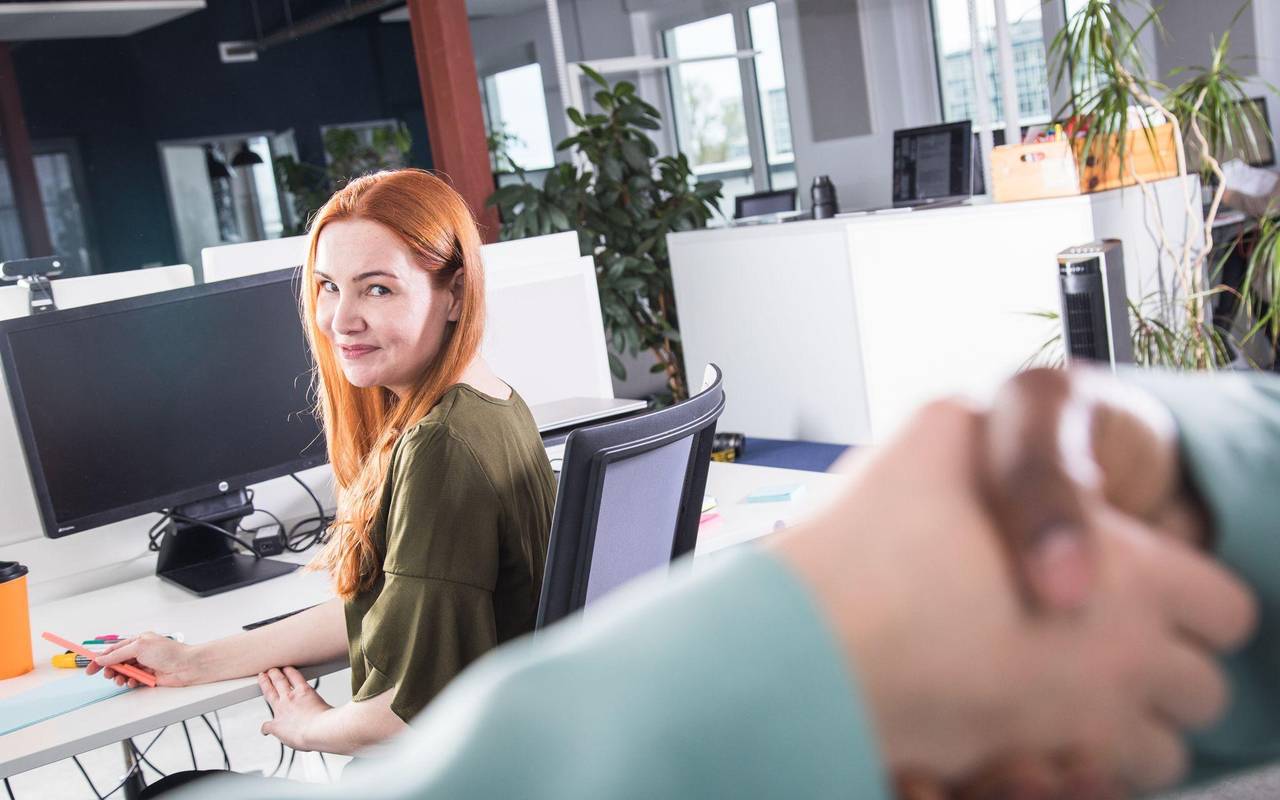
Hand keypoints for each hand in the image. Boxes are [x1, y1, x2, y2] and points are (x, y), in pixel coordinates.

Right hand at [86, 632, 199, 687]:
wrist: (186, 666)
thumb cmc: (168, 652)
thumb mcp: (139, 647)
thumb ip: (118, 654)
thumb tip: (102, 658)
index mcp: (138, 641)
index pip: (114, 649)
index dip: (101, 658)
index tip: (89, 668)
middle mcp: (141, 652)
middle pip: (117, 662)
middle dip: (110, 669)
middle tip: (108, 675)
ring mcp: (144, 665)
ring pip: (124, 673)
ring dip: (119, 677)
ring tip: (121, 679)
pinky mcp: (149, 677)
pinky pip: (133, 681)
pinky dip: (130, 682)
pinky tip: (133, 682)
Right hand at [259, 666, 331, 750]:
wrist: (317, 730)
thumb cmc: (308, 737)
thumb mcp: (290, 742)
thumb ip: (284, 737)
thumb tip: (274, 733)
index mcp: (277, 725)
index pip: (267, 725)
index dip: (265, 726)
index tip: (265, 725)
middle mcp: (282, 708)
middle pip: (270, 692)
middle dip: (265, 683)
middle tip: (262, 676)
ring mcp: (291, 697)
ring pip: (279, 682)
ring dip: (275, 674)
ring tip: (272, 669)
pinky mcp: (304, 689)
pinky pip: (295, 677)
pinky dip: (290, 671)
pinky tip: (288, 668)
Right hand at [774, 398, 1254, 792]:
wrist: (804, 638)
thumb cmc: (877, 540)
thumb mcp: (948, 424)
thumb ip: (1014, 439)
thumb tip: (1042, 456)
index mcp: (1132, 580)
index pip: (1225, 608)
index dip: (1192, 596)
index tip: (1150, 586)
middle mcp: (1121, 667)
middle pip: (1199, 695)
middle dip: (1162, 674)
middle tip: (1102, 640)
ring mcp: (1073, 732)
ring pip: (1151, 757)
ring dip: (1119, 729)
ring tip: (1060, 688)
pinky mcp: (1012, 769)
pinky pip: (1075, 789)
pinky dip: (1059, 769)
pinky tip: (1015, 731)